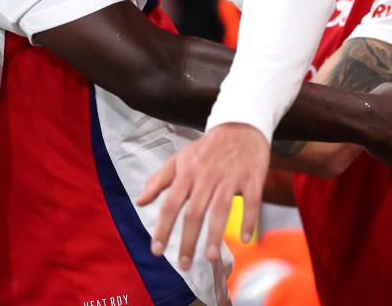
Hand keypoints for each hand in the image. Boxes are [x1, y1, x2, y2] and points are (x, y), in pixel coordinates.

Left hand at [135, 122, 268, 269]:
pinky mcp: (251, 178)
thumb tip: (139, 201)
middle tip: (183, 264)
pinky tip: (245, 238)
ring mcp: (229, 177)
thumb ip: (159, 181)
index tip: (157, 250)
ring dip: (215, 234)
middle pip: (194, 211)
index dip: (162, 227)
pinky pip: (251, 201)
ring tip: (209, 257)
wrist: (239, 126)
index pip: (170, 203)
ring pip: (220, 209)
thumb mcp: (179, 159)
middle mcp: (206, 176)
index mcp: (186, 172)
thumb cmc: (206, 148)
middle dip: (187, 240)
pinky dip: (249, 220)